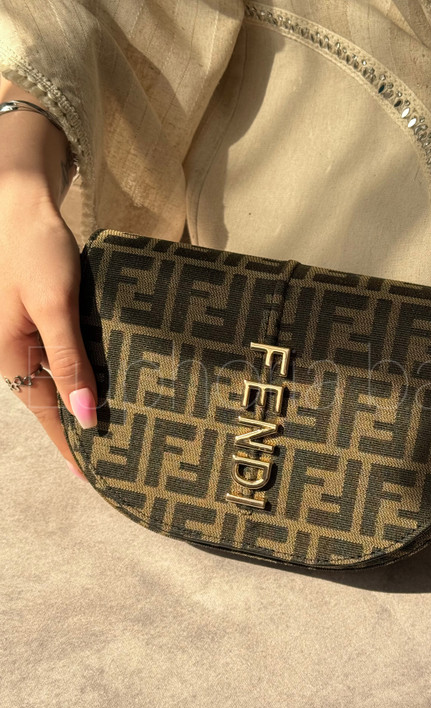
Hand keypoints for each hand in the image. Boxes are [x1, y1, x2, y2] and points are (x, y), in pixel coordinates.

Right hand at [0, 77, 96, 479]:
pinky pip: (60, 357)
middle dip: (77, 428)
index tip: (89, 476)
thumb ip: (69, 361)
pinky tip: (100, 382)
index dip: (69, 444)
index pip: (45, 413)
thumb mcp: (55, 307)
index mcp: (13, 357)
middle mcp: (16, 353)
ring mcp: (26, 336)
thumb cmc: (36, 251)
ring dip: (80, 403)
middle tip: (111, 457)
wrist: (21, 203)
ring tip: (112, 428)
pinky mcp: (40, 319)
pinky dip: (80, 374)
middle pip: (50, 401)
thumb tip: (83, 415)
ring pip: (56, 380)